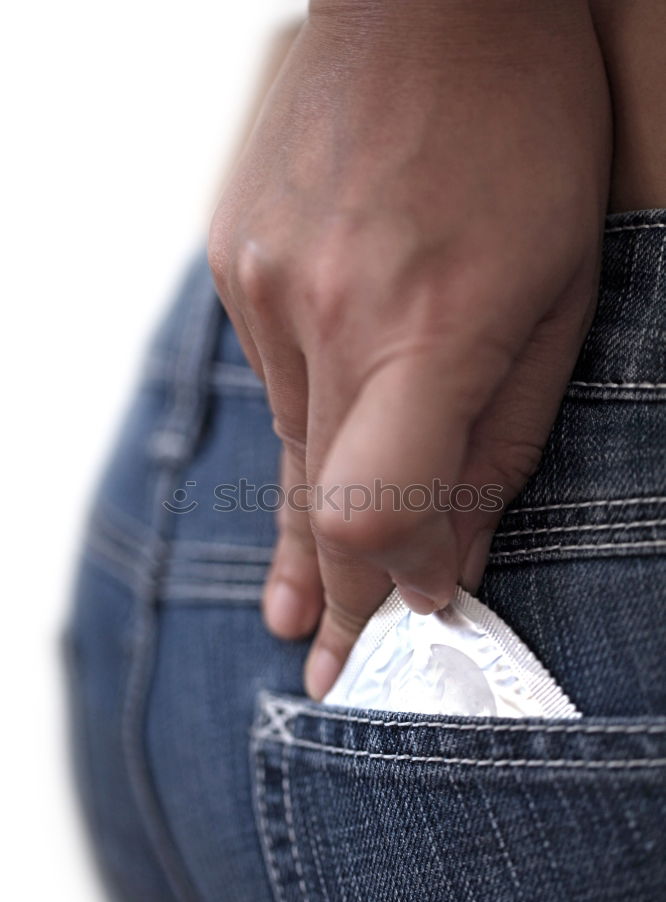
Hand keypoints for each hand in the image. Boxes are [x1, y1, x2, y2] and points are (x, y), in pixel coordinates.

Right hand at [208, 0, 610, 697]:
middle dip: (337, 596)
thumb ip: (502, 436)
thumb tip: (453, 553)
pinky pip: (277, 380)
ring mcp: (263, 284)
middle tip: (327, 671)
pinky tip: (318, 469)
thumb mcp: (561, 294)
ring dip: (307, 532)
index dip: (394, 585)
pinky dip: (308, 434)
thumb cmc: (529, 138)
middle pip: (321, 504)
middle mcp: (323, 314)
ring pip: (290, 449)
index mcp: (427, 326)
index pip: (380, 513)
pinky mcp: (236, 262)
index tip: (418, 616)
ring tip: (296, 613)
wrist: (432, 0)